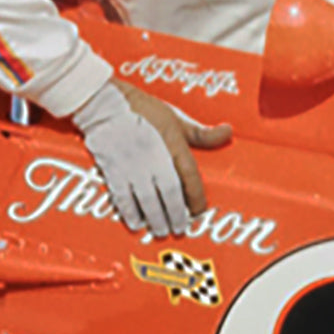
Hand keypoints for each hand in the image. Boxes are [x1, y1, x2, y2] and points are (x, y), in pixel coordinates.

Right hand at [71, 81, 231, 236]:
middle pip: (169, 193)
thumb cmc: (143, 109)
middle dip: (176, 214)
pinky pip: (122, 197)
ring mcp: (132, 165)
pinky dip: (130, 213)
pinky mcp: (112, 170)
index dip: (196, 197)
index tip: (199, 210)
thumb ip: (201, 133)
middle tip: (180, 228)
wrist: (105, 103)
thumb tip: (228, 132)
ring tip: (161, 230)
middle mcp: (153, 156)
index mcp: (172, 143)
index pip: (189, 176)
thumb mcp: (176, 118)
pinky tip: (136, 222)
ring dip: (155, 218)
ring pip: (147, 199)